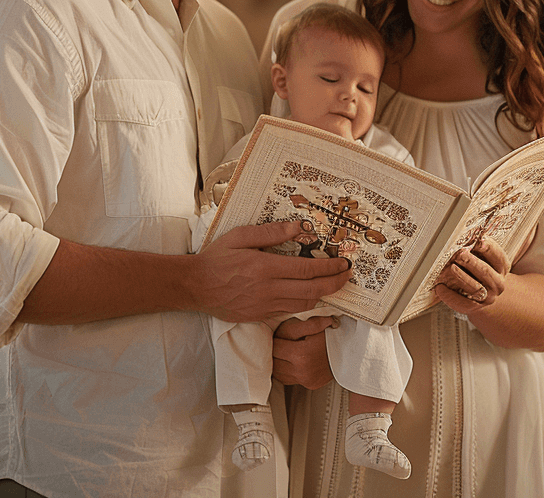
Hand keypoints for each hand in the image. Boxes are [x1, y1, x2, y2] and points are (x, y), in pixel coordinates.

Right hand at [194, 222, 351, 321]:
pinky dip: (306, 305)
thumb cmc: (217, 258)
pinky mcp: (261, 316)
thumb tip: (298, 227)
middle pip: (311, 290)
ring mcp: (265, 306)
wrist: (196, 287)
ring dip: (323, 296)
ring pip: (304, 305)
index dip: (329, 268)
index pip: (306, 270)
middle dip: (334, 283)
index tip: (343, 263)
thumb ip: (270, 232)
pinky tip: (312, 296)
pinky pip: (290, 312)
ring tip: (334, 285)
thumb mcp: (240, 236)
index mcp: (264, 267)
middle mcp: (268, 289)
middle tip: (347, 276)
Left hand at [272, 316, 335, 388]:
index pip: (275, 349)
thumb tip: (279, 327)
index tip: (278, 335)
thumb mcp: (312, 323)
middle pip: (275, 363)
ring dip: (277, 364)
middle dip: (274, 352)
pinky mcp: (310, 384)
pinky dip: (285, 372)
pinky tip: (289, 362)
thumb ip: (293, 326)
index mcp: (301, 355)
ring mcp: (306, 380)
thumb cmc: (329, 333)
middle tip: (278, 343)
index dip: (275, 340)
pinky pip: (289, 380)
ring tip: (283, 352)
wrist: (348, 349)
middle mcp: (302, 371)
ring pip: (279, 375)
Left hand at [433, 237, 509, 314]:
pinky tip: (440, 288)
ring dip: (462, 277)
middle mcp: (498, 283)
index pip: (498, 257)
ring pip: (475, 287)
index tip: (479, 240)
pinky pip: (463, 303)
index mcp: (502, 268)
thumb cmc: (481, 269)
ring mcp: (488, 297)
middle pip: (485, 271)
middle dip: (471, 262)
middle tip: (460, 253)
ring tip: (451, 267)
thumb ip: (479, 249)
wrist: (487, 294)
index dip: (489, 248)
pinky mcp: (476, 307)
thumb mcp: (486, 259)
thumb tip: (465, 235)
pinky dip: (450, 296)